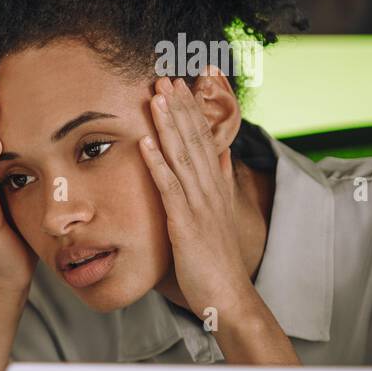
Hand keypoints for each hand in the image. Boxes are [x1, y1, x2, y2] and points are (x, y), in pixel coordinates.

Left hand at [140, 75, 257, 319]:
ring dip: (168, 125)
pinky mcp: (186, 222)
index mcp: (215, 186)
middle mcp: (209, 189)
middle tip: (169, 75)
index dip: (195, 109)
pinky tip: (144, 143)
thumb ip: (219, 183)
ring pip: (183, 156)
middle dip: (181, 106)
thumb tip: (221, 155)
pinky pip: (169, 188)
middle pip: (195, 139)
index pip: (205, 138)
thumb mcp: (217, 214)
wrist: (227, 295)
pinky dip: (157, 163)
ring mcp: (199, 204)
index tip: (188, 80)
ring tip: (155, 95)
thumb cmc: (216, 259)